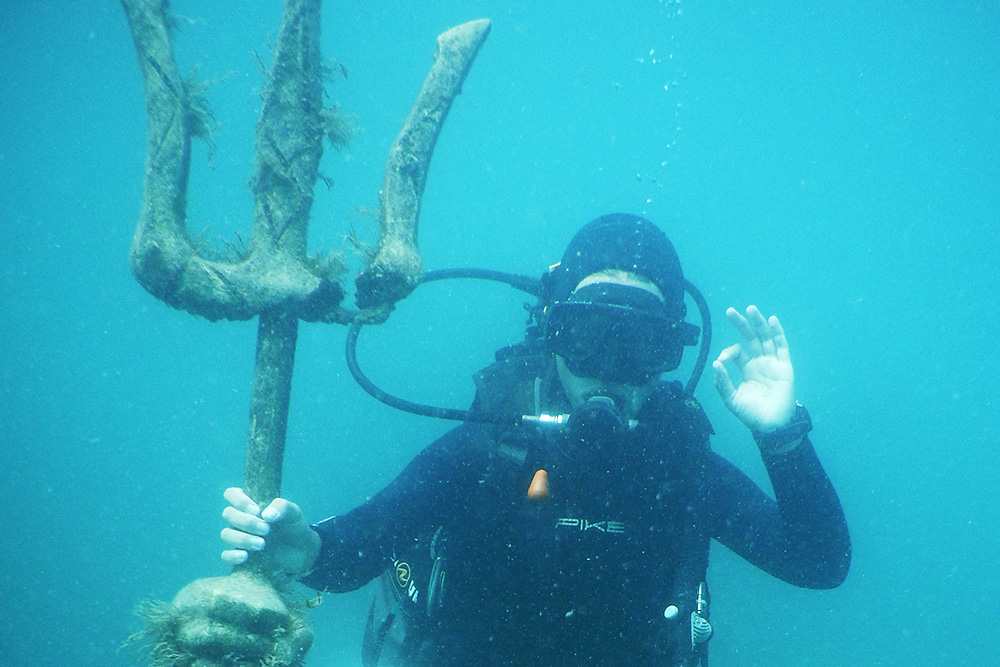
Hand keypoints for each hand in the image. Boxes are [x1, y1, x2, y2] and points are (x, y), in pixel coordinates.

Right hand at [221, 487, 320, 575]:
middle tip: (267, 530)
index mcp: (250, 503)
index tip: (257, 511)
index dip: (239, 501)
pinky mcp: (239, 554)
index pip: (232, 494)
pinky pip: (225, 556)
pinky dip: (232, 556)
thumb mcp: (293, 513)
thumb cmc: (293, 525)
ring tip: (262, 544)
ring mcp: (238, 536)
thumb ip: (282, 507)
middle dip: (247, 522)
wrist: (301, 551)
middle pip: (228, 514)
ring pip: (226, 534)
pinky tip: (246, 556)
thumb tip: (267, 514)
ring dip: (242, 539)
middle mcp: (240, 518)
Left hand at [712, 305, 795, 432]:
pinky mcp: (784, 367)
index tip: (722, 360)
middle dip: (741, 325)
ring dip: (758, 323)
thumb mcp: (731, 399)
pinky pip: (782, 347)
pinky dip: (777, 333)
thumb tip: (715, 363)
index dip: (728, 351)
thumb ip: (722, 382)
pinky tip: (772, 320)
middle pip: (750, 338)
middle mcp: (760, 363)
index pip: (737, 352)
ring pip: (765, 338)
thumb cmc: (751, 414)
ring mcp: (773, 364)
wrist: (771, 425)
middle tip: (730, 311)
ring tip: (750, 309)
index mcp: (747, 369)